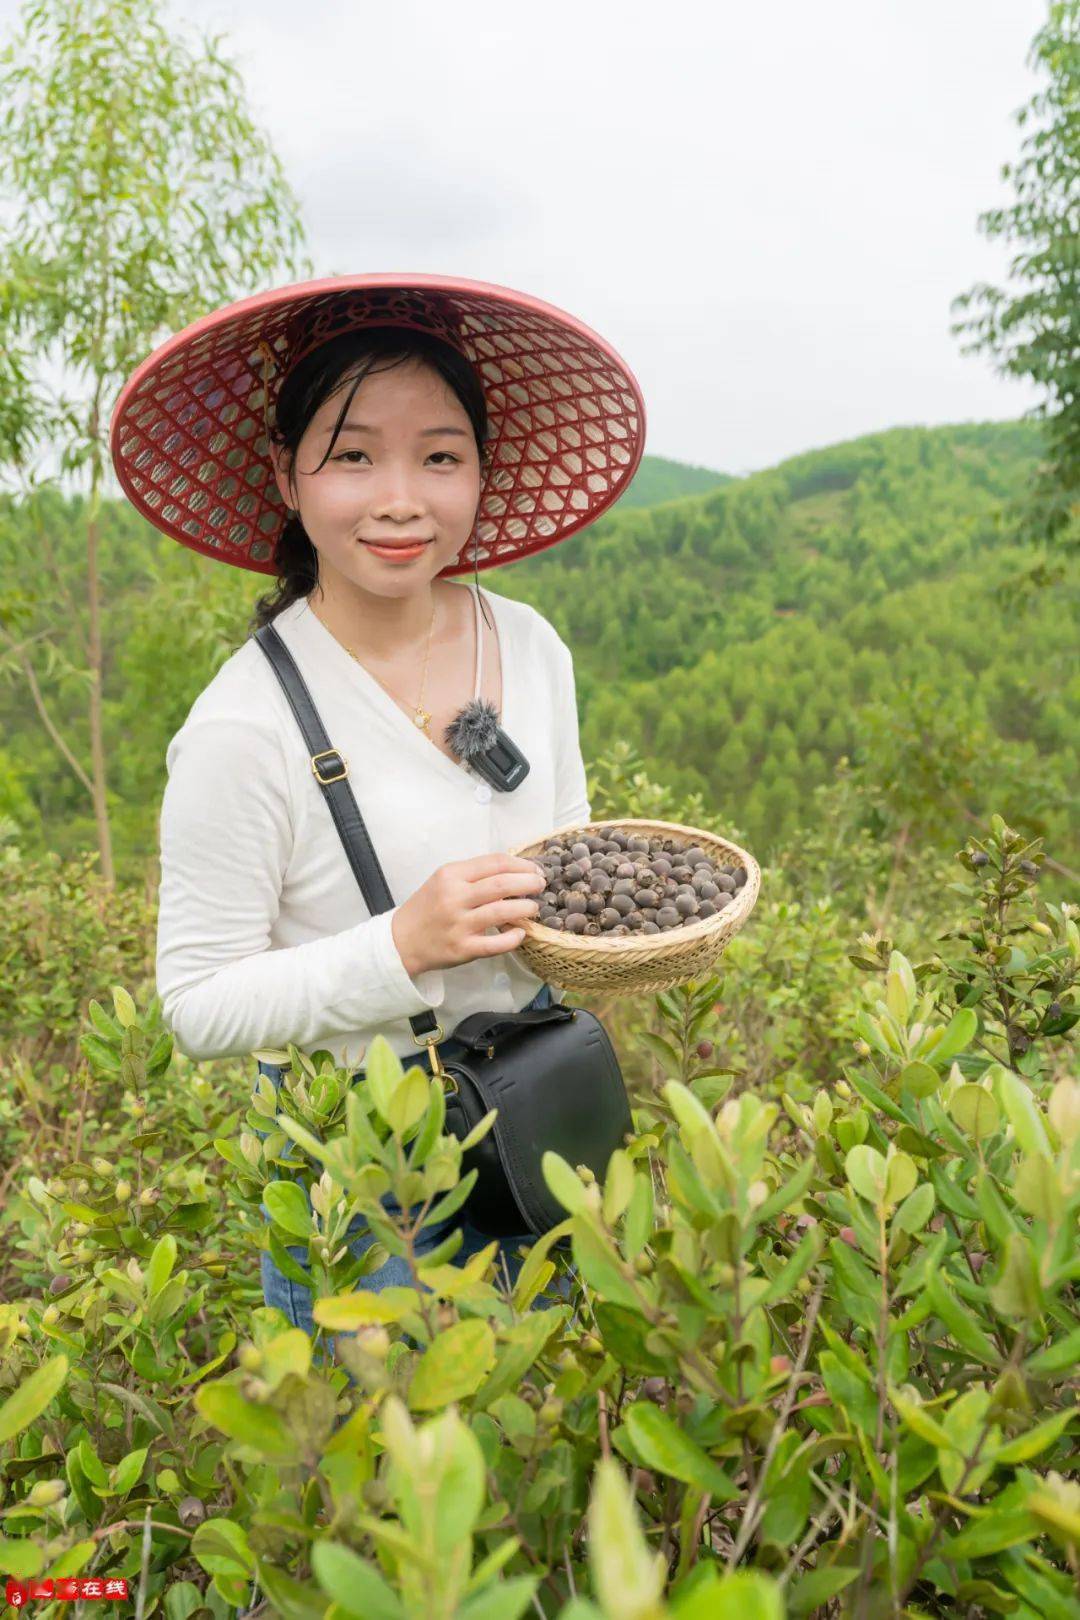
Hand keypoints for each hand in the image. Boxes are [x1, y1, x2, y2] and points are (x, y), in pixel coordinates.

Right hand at [391, 852, 545, 976]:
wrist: (400, 940)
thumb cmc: (427, 908)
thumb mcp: (443, 881)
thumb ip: (474, 875)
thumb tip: (514, 871)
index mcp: (451, 875)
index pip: (495, 862)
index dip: (521, 865)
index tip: (534, 869)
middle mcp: (454, 897)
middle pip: (503, 885)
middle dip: (529, 883)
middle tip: (540, 885)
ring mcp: (459, 924)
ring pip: (502, 912)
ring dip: (525, 908)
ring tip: (533, 907)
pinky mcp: (462, 949)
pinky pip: (495, 943)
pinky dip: (513, 938)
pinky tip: (520, 933)